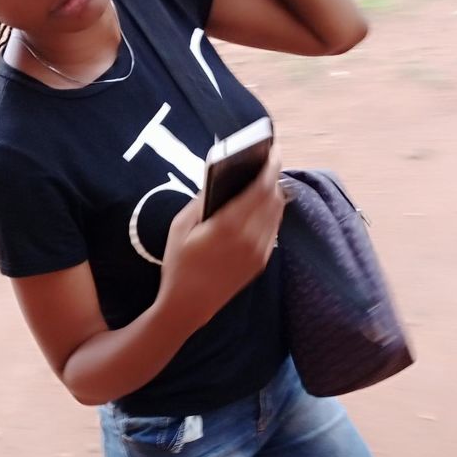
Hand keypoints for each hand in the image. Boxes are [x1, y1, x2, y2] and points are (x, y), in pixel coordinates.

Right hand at [160, 145, 283, 327]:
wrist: (188, 306)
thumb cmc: (178, 264)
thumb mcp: (180, 226)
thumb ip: (201, 200)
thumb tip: (217, 179)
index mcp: (229, 225)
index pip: (260, 188)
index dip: (270, 166)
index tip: (273, 150)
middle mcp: (250, 237)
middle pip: (274, 197)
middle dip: (273, 176)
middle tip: (269, 160)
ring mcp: (259, 251)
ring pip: (277, 213)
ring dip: (274, 193)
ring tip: (266, 178)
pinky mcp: (261, 262)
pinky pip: (273, 229)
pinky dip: (271, 212)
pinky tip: (261, 205)